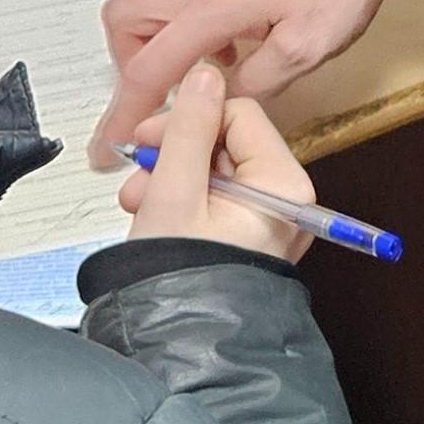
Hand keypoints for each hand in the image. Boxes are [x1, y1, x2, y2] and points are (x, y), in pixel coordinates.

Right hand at [90, 0, 397, 163]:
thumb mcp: (306, 47)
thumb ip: (258, 82)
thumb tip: (225, 102)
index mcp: (210, 9)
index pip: (147, 69)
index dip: (124, 112)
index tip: (110, 142)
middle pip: (121, 22)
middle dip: (126, 65)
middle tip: (156, 94)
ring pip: (140, 0)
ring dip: (147, 40)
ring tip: (187, 71)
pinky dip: (175, 21)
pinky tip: (219, 43)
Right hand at [117, 63, 317, 257]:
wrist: (181, 348)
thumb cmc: (184, 276)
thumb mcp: (174, 190)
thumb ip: (187, 128)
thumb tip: (205, 74)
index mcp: (284, 184)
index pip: (238, 114)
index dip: (190, 117)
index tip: (149, 132)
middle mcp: (287, 201)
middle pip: (227, 143)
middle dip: (175, 151)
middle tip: (138, 171)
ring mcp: (270, 222)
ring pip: (216, 171)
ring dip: (171, 176)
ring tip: (137, 200)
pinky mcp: (251, 238)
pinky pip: (218, 200)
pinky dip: (183, 200)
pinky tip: (151, 214)